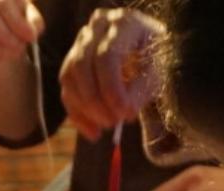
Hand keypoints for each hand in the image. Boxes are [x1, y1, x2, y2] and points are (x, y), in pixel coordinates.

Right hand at [0, 0, 44, 63]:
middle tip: (19, 48)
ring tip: (12, 54)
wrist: (4, 33)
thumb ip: (34, 23)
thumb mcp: (32, 20)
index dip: (17, 22)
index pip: (2, 2)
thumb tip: (30, 33)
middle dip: (5, 35)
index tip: (30, 37)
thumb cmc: (20, 22)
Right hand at [59, 7, 161, 140]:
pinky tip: (93, 132)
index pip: (106, 55)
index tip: (124, 114)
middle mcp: (97, 28)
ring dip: (84, 109)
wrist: (150, 54)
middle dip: (94, 100)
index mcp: (123, 24)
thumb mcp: (157, 72)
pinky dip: (78, 115)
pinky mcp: (72, 63)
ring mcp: (81, 44)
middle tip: (111, 123)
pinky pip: (67, 91)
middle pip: (81, 65)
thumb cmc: (157, 61)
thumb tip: (122, 113)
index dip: (111, 88)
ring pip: (69, 78)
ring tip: (105, 128)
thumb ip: (140, 90)